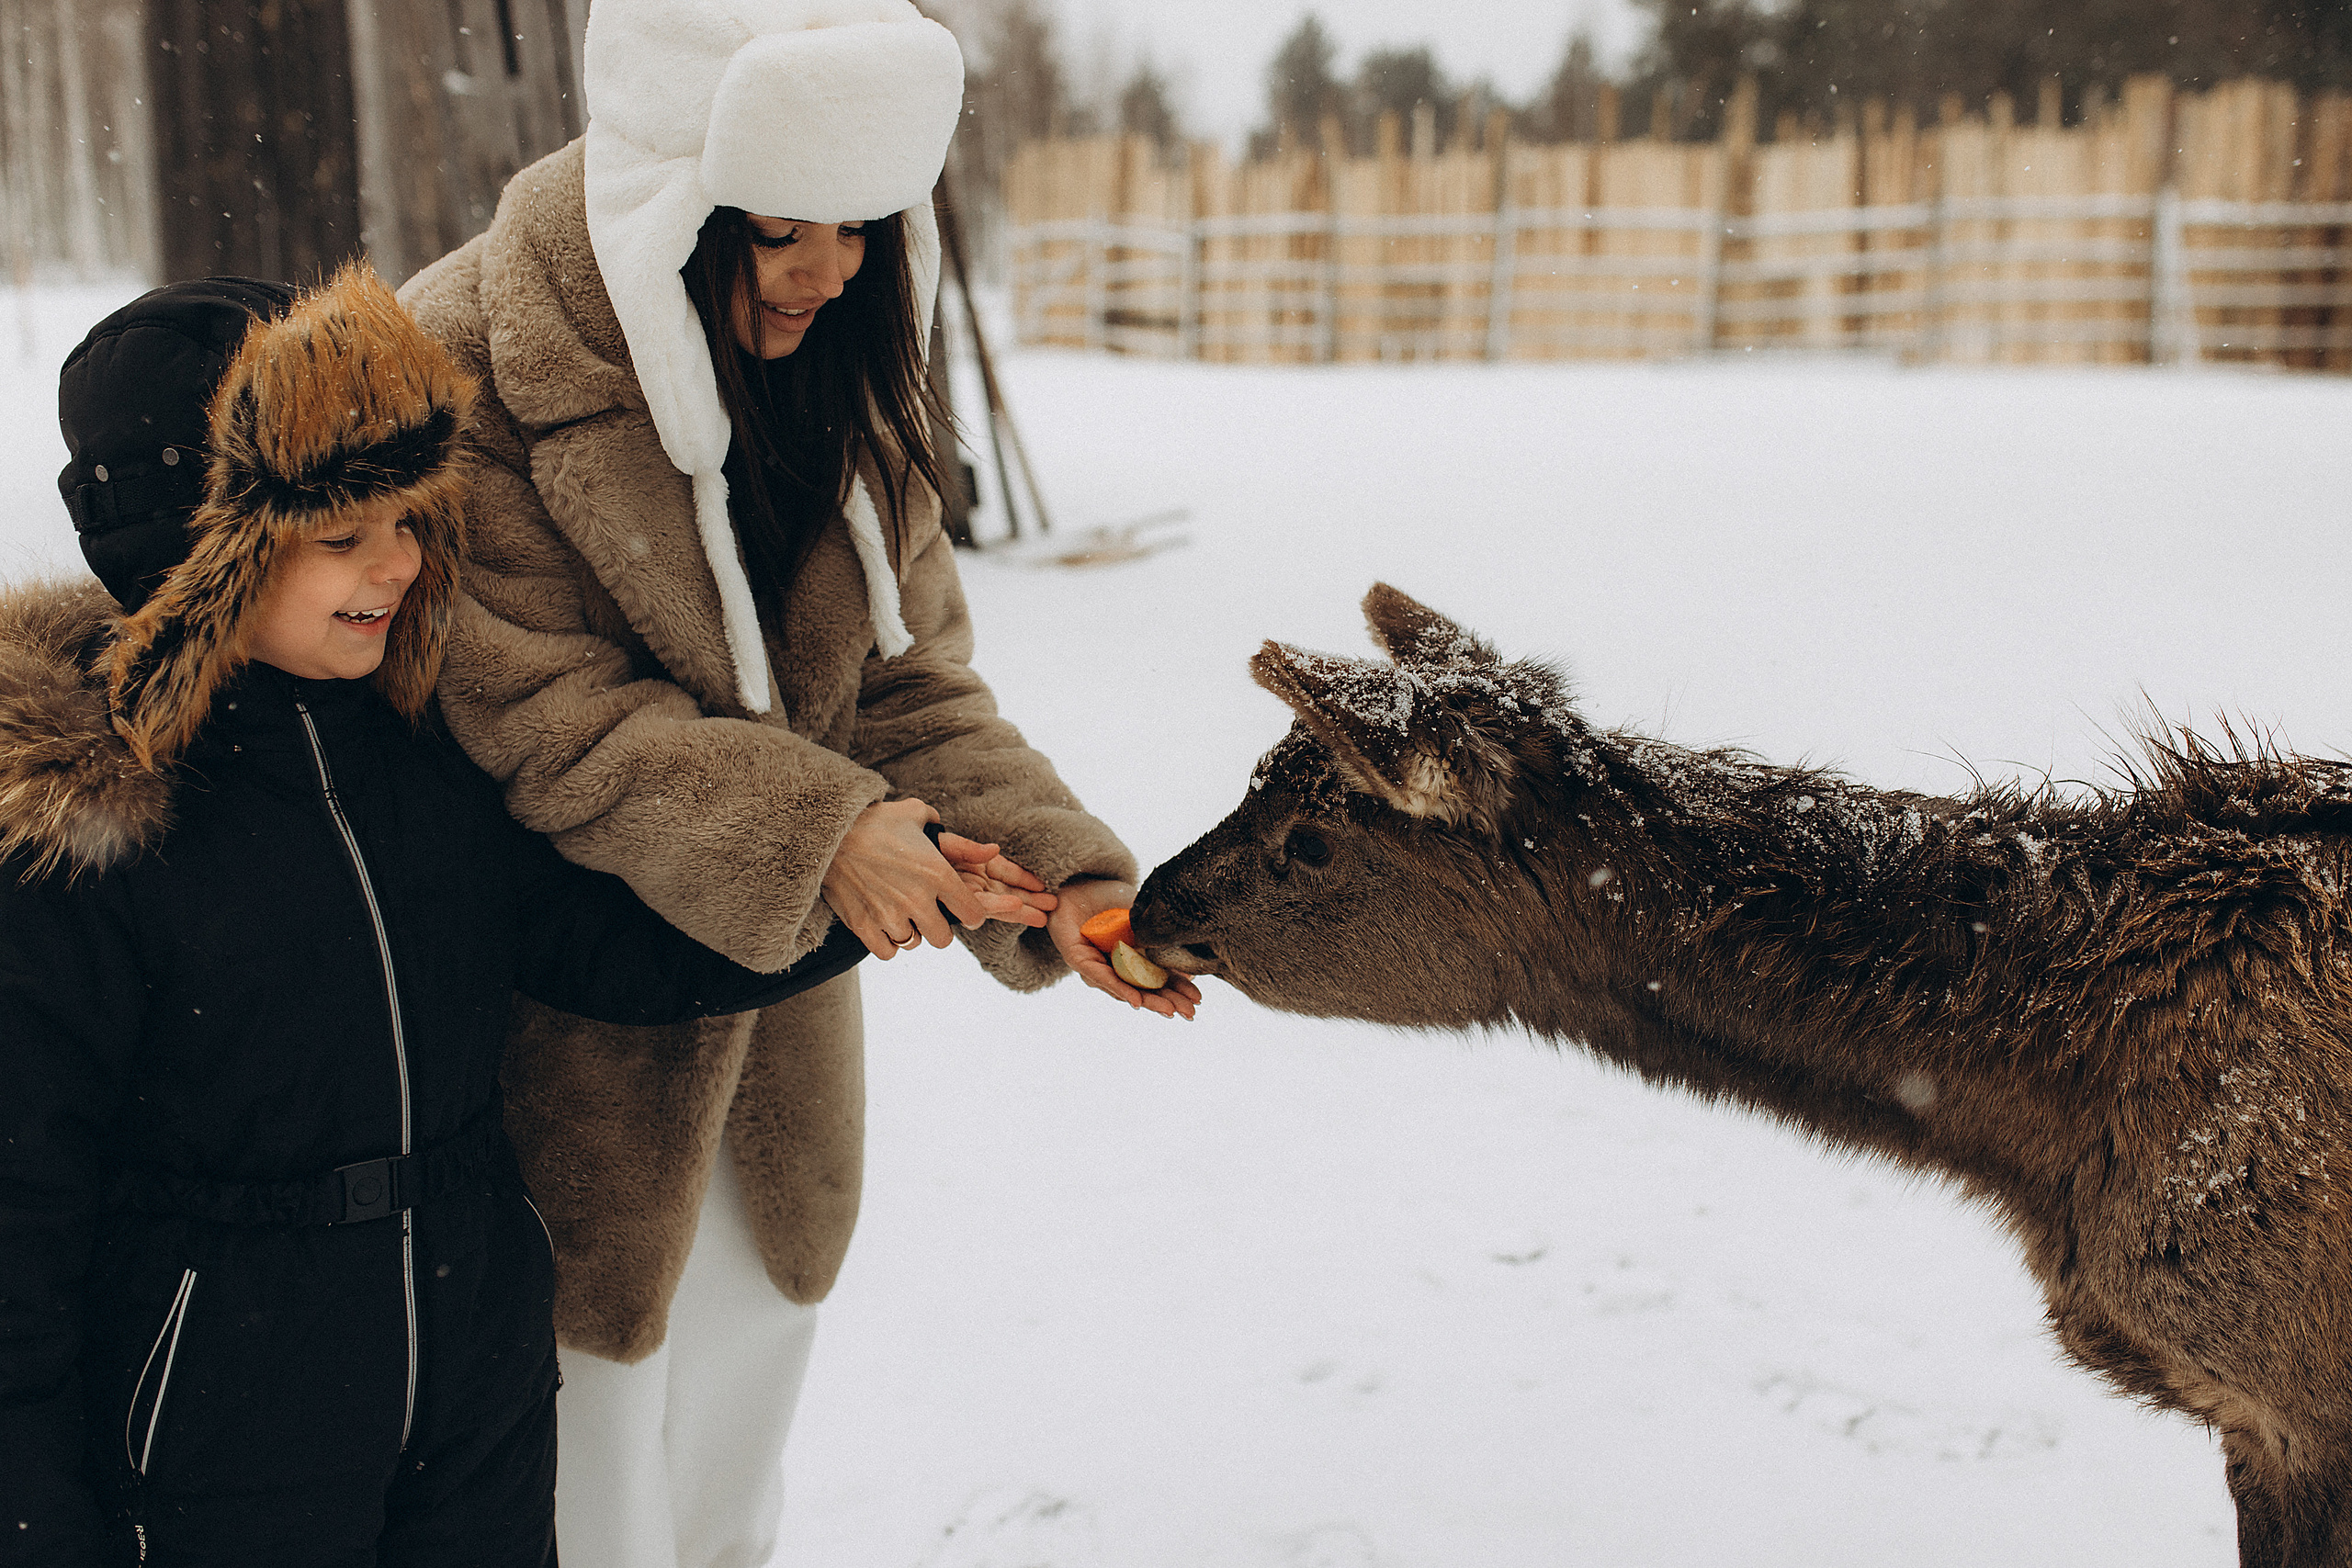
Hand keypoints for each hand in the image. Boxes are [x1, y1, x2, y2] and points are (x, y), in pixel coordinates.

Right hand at [822, 799, 1048, 959]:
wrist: (828, 833)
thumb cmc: (875, 821)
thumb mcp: (917, 816)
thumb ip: (958, 839)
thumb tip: (991, 850)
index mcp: (937, 873)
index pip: (972, 914)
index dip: (970, 915)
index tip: (961, 911)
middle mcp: (917, 899)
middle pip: (943, 939)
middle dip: (939, 929)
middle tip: (928, 916)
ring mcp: (889, 915)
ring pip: (914, 944)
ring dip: (911, 933)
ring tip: (901, 915)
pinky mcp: (864, 926)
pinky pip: (888, 952)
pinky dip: (887, 943)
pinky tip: (884, 926)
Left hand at [1048, 878, 1201, 1020]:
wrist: (1077, 881)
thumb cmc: (1108, 897)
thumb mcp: (1141, 913)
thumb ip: (1157, 929)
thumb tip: (1186, 945)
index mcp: (1132, 957)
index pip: (1158, 977)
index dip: (1178, 989)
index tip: (1197, 999)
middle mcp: (1115, 967)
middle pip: (1143, 989)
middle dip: (1168, 1002)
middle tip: (1190, 1013)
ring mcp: (1097, 966)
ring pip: (1124, 988)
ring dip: (1148, 1001)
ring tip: (1170, 1010)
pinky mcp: (1078, 959)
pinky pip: (1100, 976)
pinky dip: (1119, 988)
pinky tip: (1136, 1000)